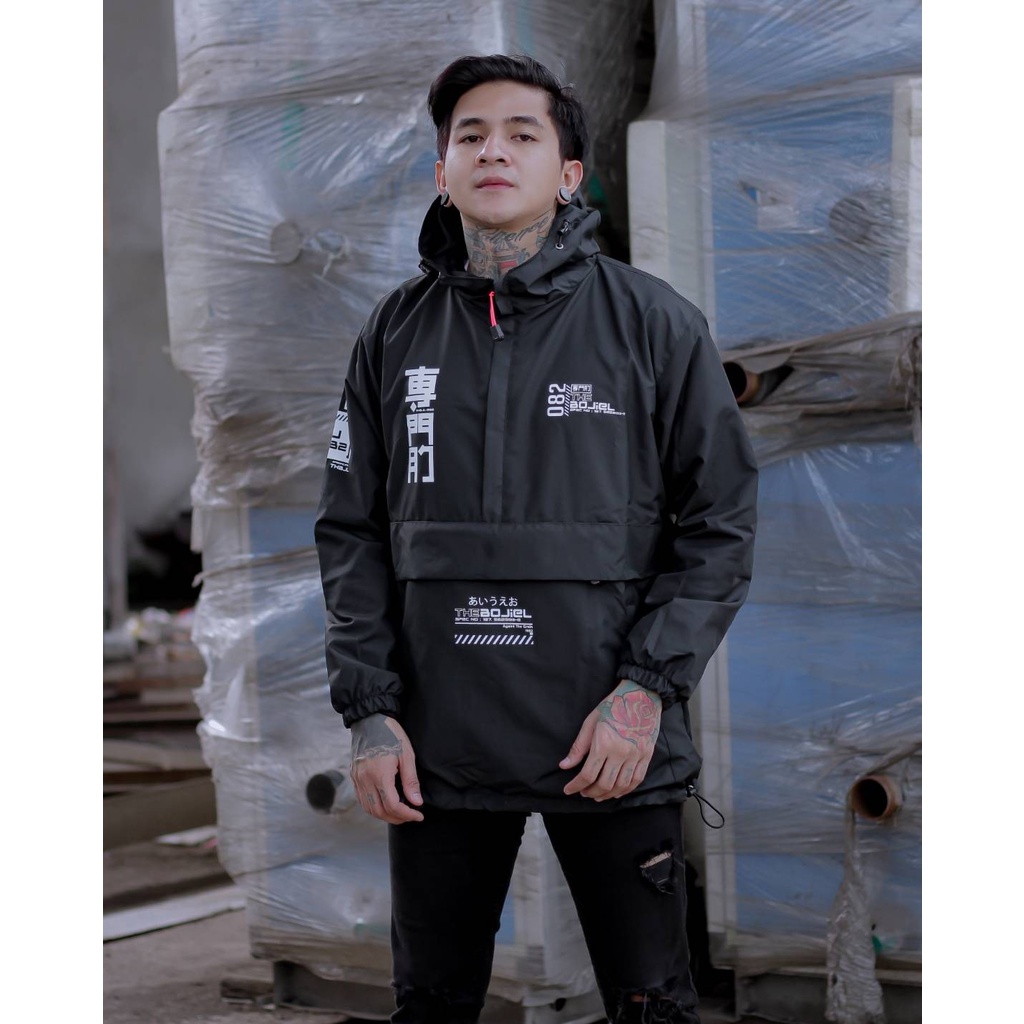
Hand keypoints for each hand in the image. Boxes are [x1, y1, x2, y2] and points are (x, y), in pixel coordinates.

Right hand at [349, 713, 423, 822]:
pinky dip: (374, 808)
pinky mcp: (354, 776)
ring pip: (369, 808)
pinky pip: (362, 800)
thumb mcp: (406, 755)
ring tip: (400, 813)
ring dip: (385, 815)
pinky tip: (385, 805)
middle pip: (379, 811)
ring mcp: (357, 779)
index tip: (419, 815)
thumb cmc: (391, 734)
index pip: (392, 805)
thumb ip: (411, 780)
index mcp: (379, 774)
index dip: (407, 814)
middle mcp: (365, 780)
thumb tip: (416, 803)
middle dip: (397, 818)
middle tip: (412, 815)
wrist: (370, 719)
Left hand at [560, 680, 661, 800]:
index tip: (568, 790)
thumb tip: (564, 766)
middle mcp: (621, 752)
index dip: (576, 786)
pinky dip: (625, 790)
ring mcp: (636, 755)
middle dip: (590, 792)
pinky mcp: (646, 756)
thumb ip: (578, 747)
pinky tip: (616, 792)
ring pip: (621, 786)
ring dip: (607, 794)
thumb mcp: (590, 722)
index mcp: (604, 743)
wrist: (641, 695)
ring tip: (597, 795)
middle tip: (583, 792)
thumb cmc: (613, 706)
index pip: (588, 774)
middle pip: (604, 784)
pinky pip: (636, 780)